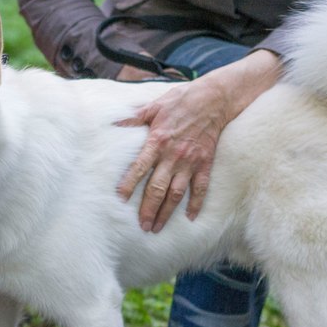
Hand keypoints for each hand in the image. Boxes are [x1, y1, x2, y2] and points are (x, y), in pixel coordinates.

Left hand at [116, 49, 280, 232]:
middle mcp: (173, 155)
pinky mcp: (205, 164)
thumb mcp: (153, 106)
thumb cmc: (180, 101)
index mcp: (157, 141)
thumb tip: (112, 123)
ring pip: (176, 193)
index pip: (139, 168)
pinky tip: (191, 217)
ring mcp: (190, 162)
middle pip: (158, 188)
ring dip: (166, 212)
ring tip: (157, 227)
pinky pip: (201, 188)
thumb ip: (133, 118)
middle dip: (148, 209)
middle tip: (142, 226)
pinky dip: (197, 203)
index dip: (129, 185)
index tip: (120, 200)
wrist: (214, 99)